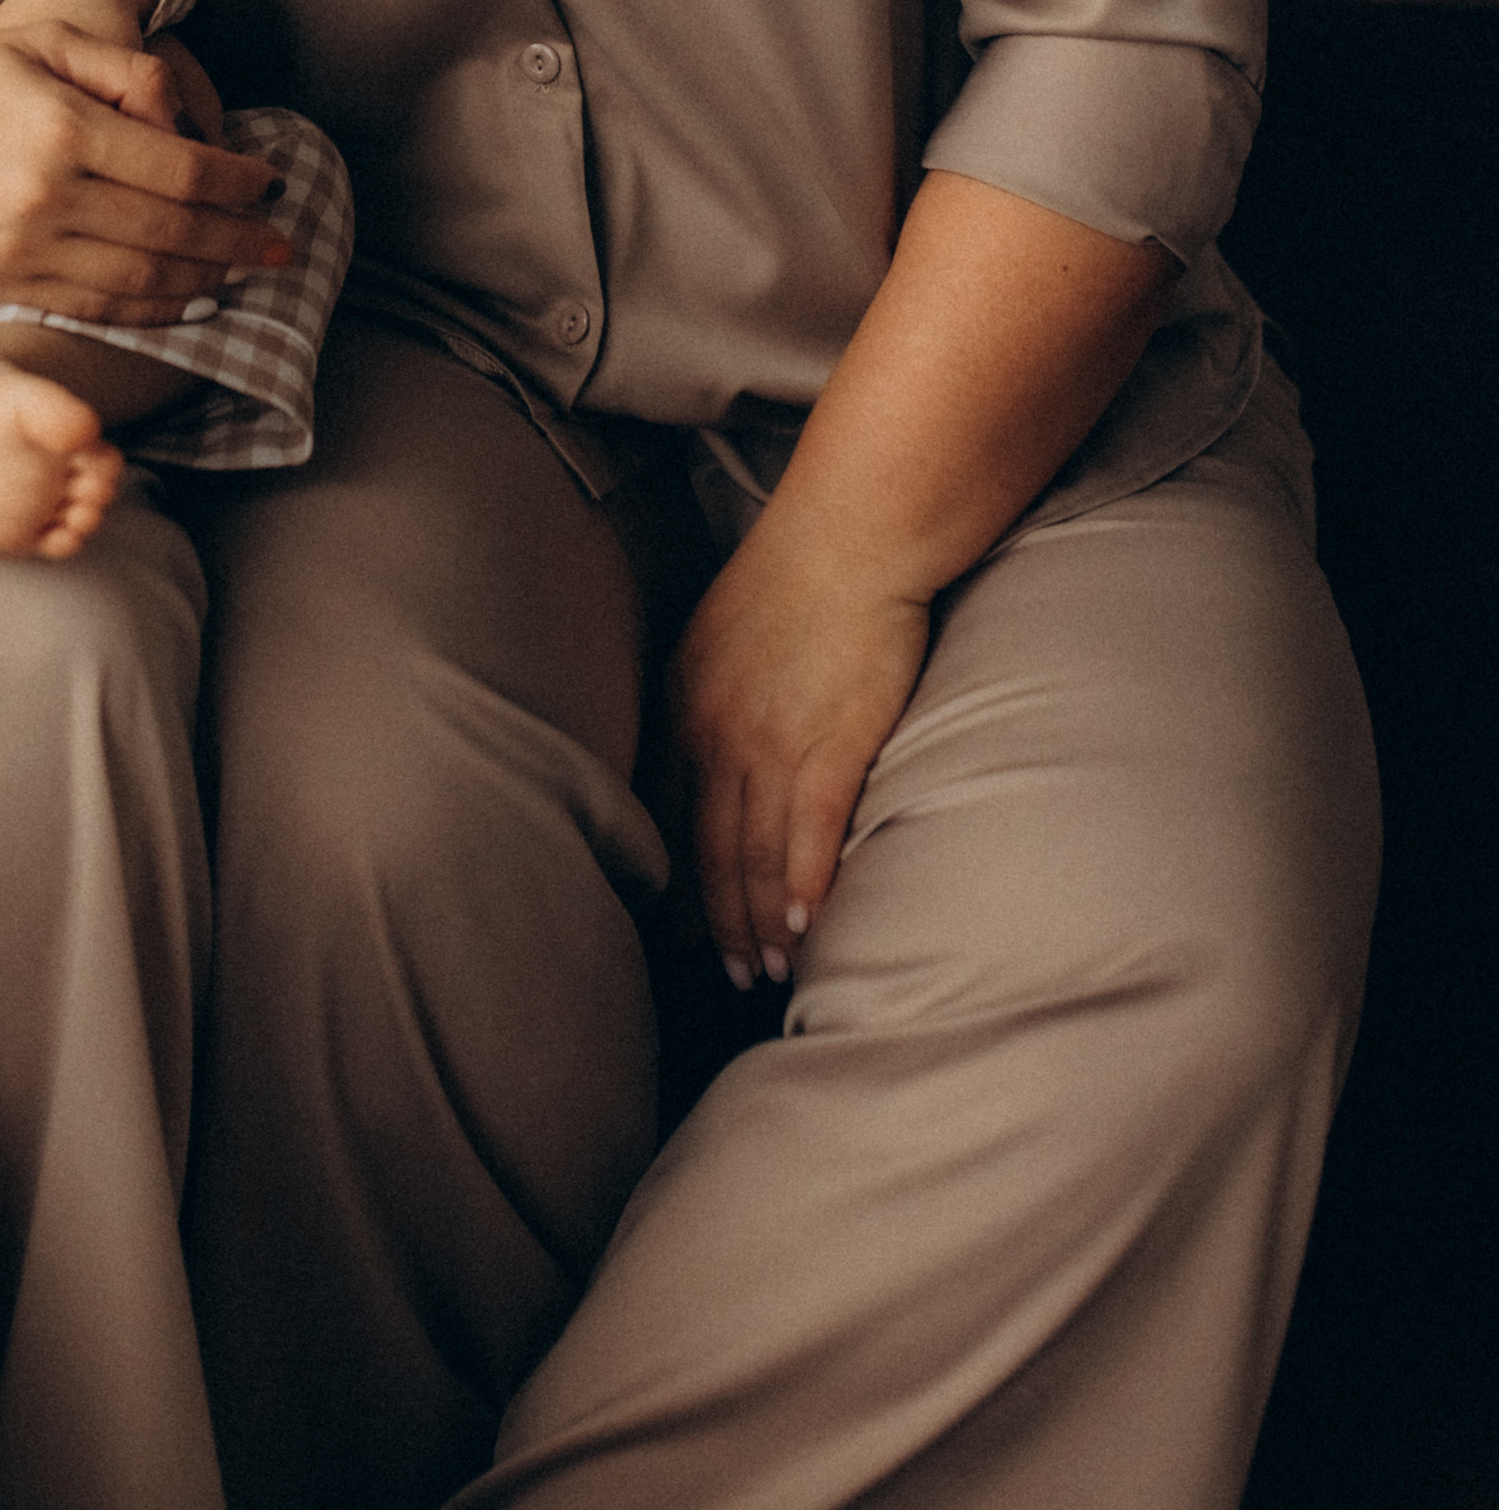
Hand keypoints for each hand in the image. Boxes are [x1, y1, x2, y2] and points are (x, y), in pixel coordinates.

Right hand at [0, 25, 290, 323]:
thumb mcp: (43, 43)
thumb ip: (125, 71)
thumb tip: (184, 122)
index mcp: (61, 128)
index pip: (178, 168)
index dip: (236, 183)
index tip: (269, 184)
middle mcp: (46, 196)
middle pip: (171, 231)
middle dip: (238, 239)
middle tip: (282, 242)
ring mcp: (23, 249)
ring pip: (141, 279)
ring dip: (205, 279)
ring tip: (244, 271)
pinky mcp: (3, 283)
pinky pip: (95, 307)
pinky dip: (151, 311)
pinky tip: (187, 301)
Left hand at [666, 503, 931, 990]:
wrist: (849, 537)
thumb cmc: (791, 578)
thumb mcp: (715, 636)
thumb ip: (704, 698)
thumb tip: (704, 752)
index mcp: (681, 703)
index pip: (661, 813)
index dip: (671, 879)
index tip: (677, 928)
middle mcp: (714, 731)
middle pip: (705, 848)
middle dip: (715, 921)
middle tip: (729, 973)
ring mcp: (770, 741)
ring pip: (753, 853)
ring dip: (759, 919)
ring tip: (770, 966)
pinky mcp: (832, 743)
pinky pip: (810, 832)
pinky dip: (804, 884)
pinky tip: (805, 923)